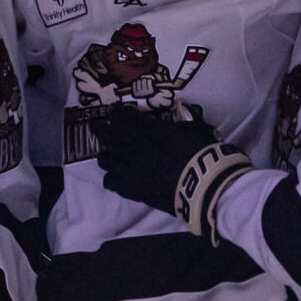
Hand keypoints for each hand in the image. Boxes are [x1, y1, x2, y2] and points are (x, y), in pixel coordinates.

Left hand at [91, 103, 251, 240]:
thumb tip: (185, 108)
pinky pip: (112, 183)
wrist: (204, 187)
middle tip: (96, 125)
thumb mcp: (195, 129)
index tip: (115, 112)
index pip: (126, 120)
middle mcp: (135, 150)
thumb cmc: (203, 154)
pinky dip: (111, 177)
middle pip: (109, 137)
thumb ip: (185, 119)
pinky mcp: (135, 191)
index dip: (118, 115)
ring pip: (106, 160)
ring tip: (106, 152)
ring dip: (105, 154)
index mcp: (149, 133)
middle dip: (101, 129)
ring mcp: (132, 172)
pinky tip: (115, 176)